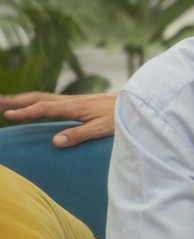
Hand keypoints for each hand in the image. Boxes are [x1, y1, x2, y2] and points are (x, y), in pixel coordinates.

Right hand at [0, 91, 117, 146]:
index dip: (26, 112)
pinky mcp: (78, 102)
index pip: (44, 108)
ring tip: (5, 102)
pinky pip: (51, 100)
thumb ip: (79, 135)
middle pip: (38, 98)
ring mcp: (74, 100)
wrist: (136, 102)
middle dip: (16, 100)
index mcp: (74, 107)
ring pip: (43, 97)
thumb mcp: (102, 129)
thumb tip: (55, 141)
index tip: (7, 114)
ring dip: (23, 99)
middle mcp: (71, 101)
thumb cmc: (121, 116)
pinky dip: (35, 101)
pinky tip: (32, 105)